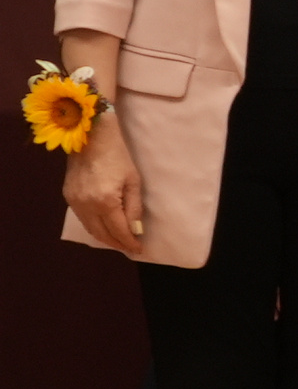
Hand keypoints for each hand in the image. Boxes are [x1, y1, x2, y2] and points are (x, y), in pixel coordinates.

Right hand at [62, 136, 140, 252]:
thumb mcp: (133, 181)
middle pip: (102, 234)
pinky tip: (104, 227)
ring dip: (104, 237)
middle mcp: (86, 205)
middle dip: (117, 243)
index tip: (138, 249)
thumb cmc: (118, 157)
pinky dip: (94, 226)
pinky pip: (82, 218)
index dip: (129, 242)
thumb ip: (134, 208)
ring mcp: (74, 201)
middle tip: (129, 248)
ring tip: (119, 241)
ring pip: (90, 228)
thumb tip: (135, 230)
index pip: (118, 230)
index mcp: (105, 201)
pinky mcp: (68, 196)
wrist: (92, 139)